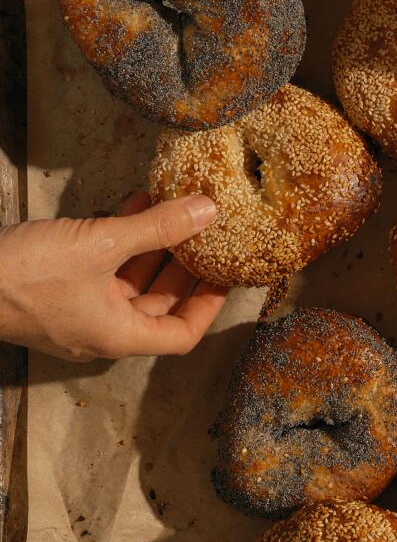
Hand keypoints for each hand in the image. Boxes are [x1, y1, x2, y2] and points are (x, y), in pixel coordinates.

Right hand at [0, 194, 227, 361]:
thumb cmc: (23, 274)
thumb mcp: (100, 244)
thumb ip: (158, 228)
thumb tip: (207, 211)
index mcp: (118, 336)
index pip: (182, 335)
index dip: (209, 306)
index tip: (227, 275)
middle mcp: (100, 331)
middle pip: (158, 306)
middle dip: (183, 269)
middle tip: (207, 236)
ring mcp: (75, 314)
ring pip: (128, 283)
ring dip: (151, 248)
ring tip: (173, 210)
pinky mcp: (53, 292)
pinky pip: (99, 271)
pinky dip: (119, 243)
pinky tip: (131, 205)